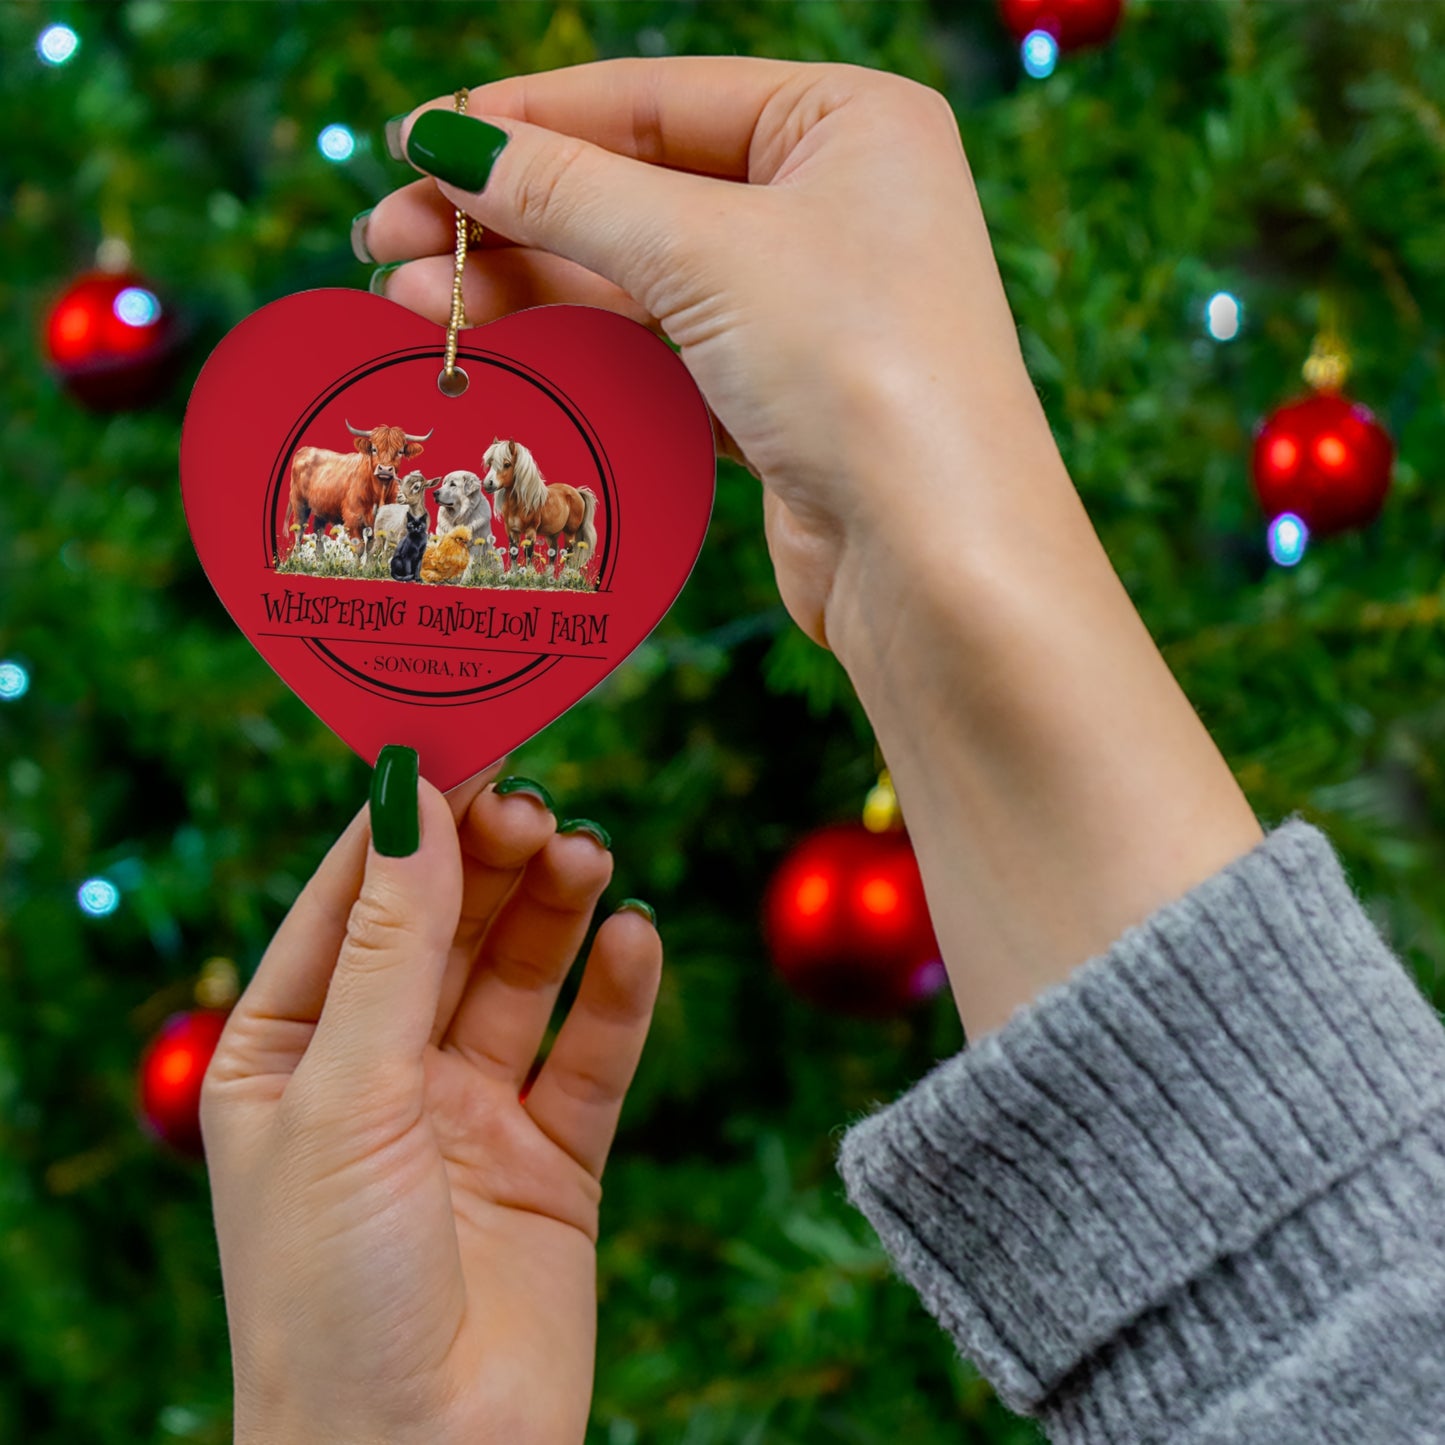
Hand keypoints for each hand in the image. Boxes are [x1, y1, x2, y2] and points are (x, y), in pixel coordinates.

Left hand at [201, 767, 660, 1444]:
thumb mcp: (346, 1095)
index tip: (463, 740)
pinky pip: (591, 1056)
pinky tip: (635, 940)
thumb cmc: (332, 1293)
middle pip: (446, 927)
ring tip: (589, 857)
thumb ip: (391, 946)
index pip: (350, 901)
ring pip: (521, 978)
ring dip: (555, 911)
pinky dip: (617, 995)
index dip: (405, 820)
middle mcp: (379, 1072)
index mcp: (289, 1052)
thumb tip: (410, 798)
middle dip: (489, 861)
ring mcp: (468, 1113)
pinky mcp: (552, 1159)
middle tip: (538, 806)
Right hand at [360, 57, 1054, 652]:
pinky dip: (582, 349)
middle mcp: (834, 205)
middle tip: (385, 238)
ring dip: (527, 287)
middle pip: (636, 189)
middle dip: (508, 215)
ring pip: (639, 278)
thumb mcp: (703, 252)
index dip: (526, 118)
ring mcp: (808, 306)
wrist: (936, 560)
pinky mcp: (781, 397)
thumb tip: (447, 140)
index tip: (415, 140)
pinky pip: (660, 352)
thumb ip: (568, 190)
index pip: (655, 98)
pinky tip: (499, 347)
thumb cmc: (858, 368)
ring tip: (408, 301)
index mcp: (847, 122)